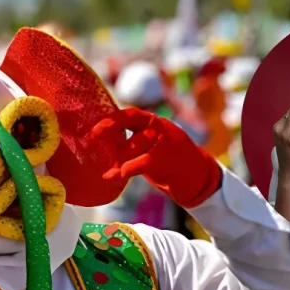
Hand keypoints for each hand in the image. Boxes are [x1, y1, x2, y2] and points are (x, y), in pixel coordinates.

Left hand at [91, 108, 221, 207]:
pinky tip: (117, 176)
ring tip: (108, 171)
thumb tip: (105, 146)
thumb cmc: (170, 163)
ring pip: (135, 142)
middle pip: (130, 119)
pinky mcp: (167, 158)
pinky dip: (128, 168)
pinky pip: (144, 160)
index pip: (128, 114)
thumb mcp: (150, 148)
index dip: (110, 118)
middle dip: (108, 126)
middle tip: (90, 137)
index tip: (92, 127)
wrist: (199, 176)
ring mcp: (164, 141)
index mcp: (153, 123)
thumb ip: (132, 143)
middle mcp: (158, 127)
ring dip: (119, 156)